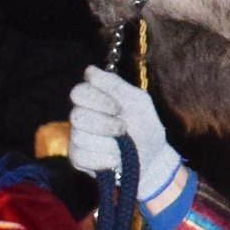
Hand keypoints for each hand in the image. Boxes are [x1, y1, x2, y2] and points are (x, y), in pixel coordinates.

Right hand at [68, 67, 180, 202]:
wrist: (152, 158)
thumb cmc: (145, 126)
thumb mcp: (138, 101)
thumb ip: (115, 85)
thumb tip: (89, 70)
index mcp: (93, 98)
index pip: (78, 92)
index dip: (98, 101)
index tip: (119, 108)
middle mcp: (80, 116)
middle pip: (77, 116)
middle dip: (105, 125)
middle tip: (123, 129)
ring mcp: (76, 137)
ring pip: (80, 138)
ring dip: (109, 144)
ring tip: (122, 146)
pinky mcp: (77, 158)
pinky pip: (83, 158)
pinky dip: (105, 159)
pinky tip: (115, 159)